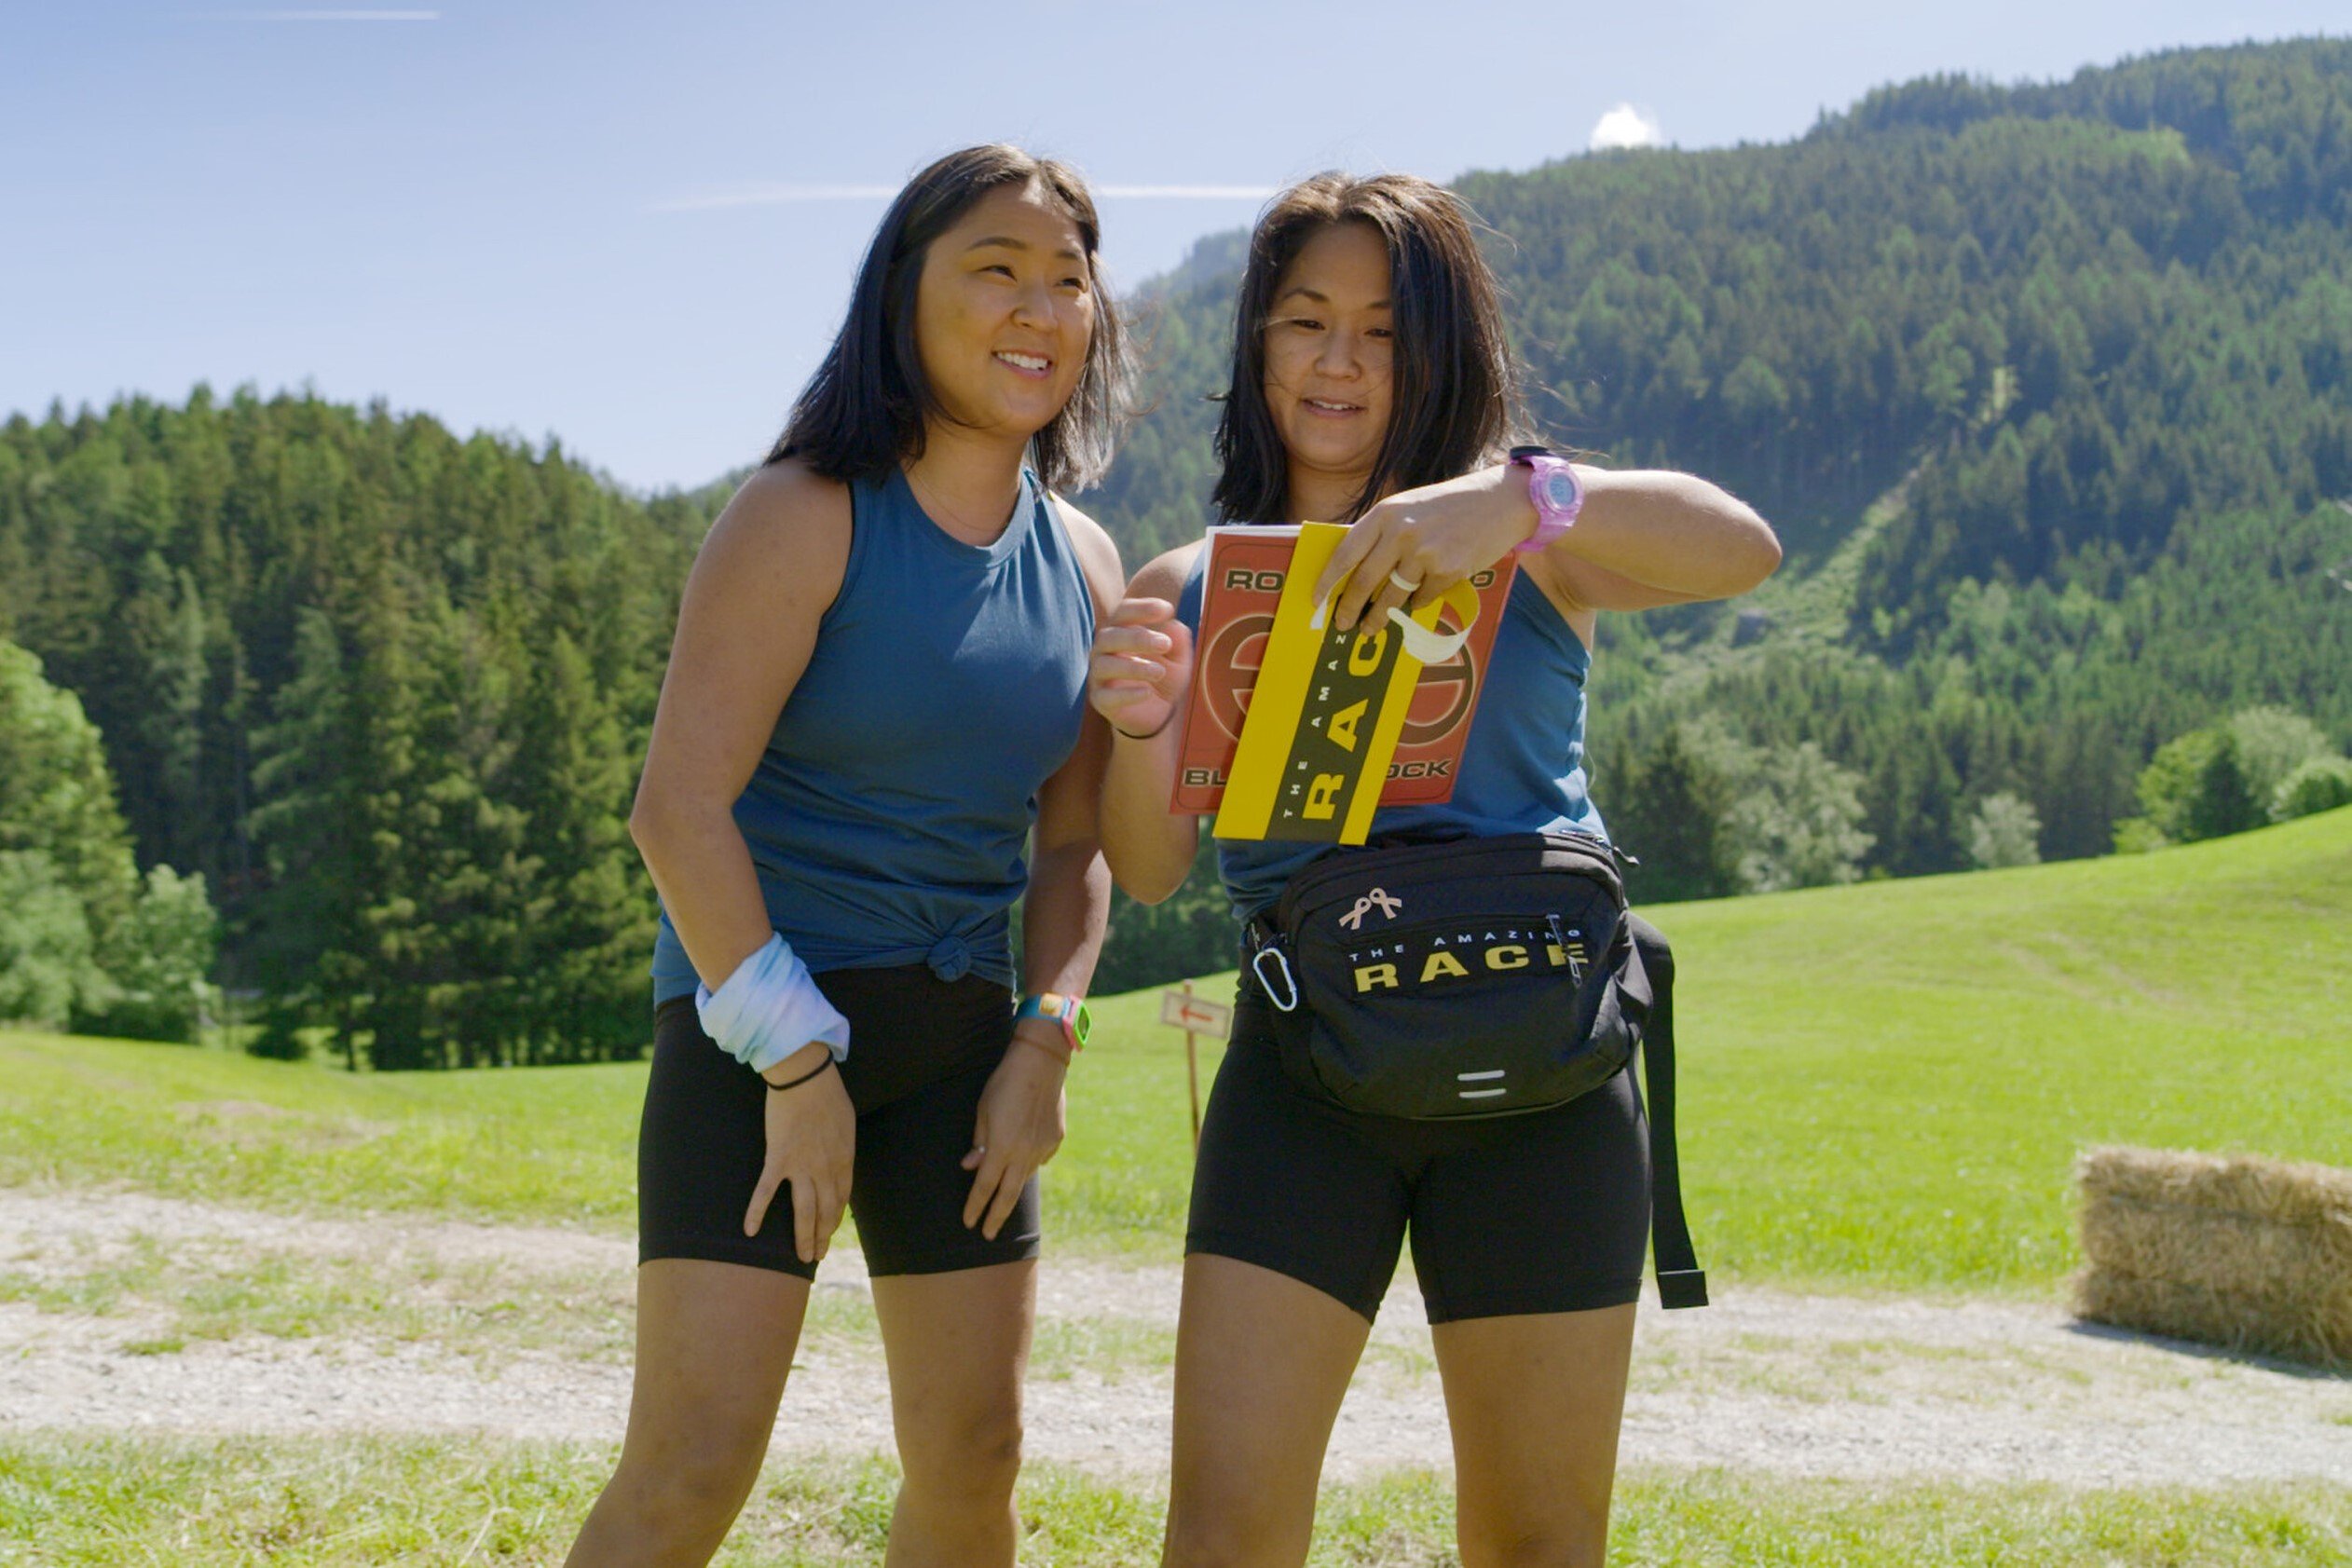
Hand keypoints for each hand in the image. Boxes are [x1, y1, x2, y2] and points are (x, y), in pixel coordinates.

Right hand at [743, 1042, 855, 1263]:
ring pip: (804, 1211)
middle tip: (815, 1256)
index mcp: (843, 1160)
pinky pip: (766, 1191)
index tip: (829, 1232)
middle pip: (826, 1212)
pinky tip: (749, 1231)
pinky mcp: (778, 1159)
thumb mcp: (846, 1124)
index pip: (841, 1199)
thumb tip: (839, 1161)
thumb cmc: (828, 1095)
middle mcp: (826, 1169)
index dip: (835, 1219)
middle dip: (821, 1237)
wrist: (806, 1078)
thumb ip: (842, 1147)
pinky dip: (757, 1212)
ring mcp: (802, 1166)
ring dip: (803, 1237)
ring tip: (801, 1257)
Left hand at [961, 1022, 1068, 1239]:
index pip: (984, 1187)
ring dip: (1012, 1187)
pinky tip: (1024, 1156)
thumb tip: (971, 1166)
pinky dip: (1029, 1162)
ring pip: (1025, 1176)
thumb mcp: (983, 1111)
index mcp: (1001, 1148)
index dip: (975, 1207)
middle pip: (1008, 1195)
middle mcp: (1023, 1154)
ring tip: (1003, 1196)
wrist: (1041, 1063)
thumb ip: (979, 1142)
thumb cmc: (1004, 1083)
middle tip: (989, 1235)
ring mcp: (1043, 1148)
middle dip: (996, 1218)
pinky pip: (1039, 1159)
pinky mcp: (1056, 1139)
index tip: (969, 1223)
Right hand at [1088, 596, 1193, 740]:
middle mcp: (1105, 650)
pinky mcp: (1101, 700)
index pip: (1123, 613)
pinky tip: (1147, 692)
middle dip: (1137, 637)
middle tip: (1165, 644)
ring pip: (1105, 665)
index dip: (1141, 608)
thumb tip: (1174, 626)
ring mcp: (1100, 675)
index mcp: (1121, 631)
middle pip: (1109, 636)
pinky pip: (1106, 696)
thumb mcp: (1179, 659)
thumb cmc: (1164, 676)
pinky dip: (1126, 694)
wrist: (1158, 713)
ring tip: (1159, 671)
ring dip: (1133, 666)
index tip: (1167, 609)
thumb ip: (1179, 642)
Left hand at [1313, 465, 1541, 632]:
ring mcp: (1425, 553)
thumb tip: (1353, 573)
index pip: (1346, 553)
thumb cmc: (1449, 506)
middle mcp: (1401, 532)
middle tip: (1342, 625)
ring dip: (1379, 617)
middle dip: (1350, 608)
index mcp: (1385, 513)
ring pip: (1392, 596)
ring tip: (1371, 628)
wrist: (1499, 501)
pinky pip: (1422, 598)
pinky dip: (1417, 602)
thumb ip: (1382, 534)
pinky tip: (1420, 596)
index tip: (1317, 599)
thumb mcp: (1408, 509)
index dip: (1328, 580)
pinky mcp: (1448, 571)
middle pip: (1365, 581)